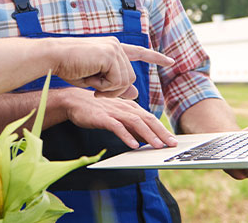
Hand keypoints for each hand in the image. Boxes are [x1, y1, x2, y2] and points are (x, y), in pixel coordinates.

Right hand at [46, 37, 174, 99]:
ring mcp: (114, 49)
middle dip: (114, 89)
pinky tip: (92, 79)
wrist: (53, 56)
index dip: (155, 57)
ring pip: (124, 81)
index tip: (171, 61)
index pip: (139, 52)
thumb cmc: (68, 66)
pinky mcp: (110, 55)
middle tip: (95, 90)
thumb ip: (116, 84)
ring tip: (90, 81)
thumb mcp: (96, 79)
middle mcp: (116, 45)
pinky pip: (116, 82)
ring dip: (107, 89)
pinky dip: (104, 87)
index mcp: (113, 47)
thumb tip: (135, 93)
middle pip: (129, 78)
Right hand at [60, 88, 176, 148]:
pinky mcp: (102, 117)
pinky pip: (117, 127)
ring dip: (148, 135)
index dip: (163, 129)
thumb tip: (145, 139)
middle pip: (147, 119)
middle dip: (161, 132)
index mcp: (130, 107)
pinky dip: (126, 136)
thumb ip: (131, 125)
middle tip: (172, 144)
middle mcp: (125, 108)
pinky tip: (133, 145)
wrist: (74, 101)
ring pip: (135, 123)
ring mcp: (114, 112)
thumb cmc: (97, 110)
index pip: (150, 118)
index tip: (173, 140)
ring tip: (157, 146)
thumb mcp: (117, 116)